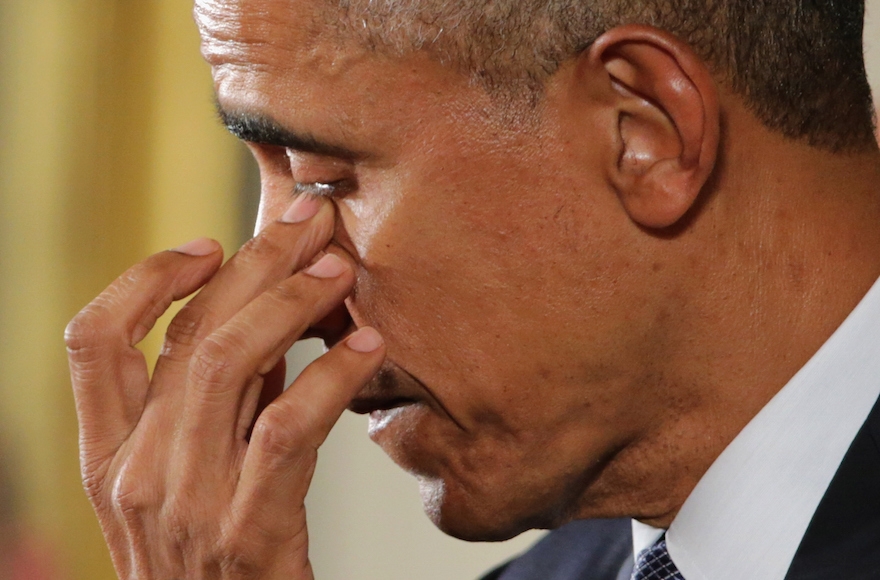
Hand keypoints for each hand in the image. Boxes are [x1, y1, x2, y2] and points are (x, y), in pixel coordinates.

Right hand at [65, 197, 384, 578]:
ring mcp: (186, 502)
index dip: (145, 279)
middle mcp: (135, 472)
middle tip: (307, 222)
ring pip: (227, 363)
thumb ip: (214, 405)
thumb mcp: (188, 479)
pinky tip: (368, 344)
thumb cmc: (214, 560)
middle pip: (186, 334)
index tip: (207, 245)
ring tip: (340, 269)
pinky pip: (288, 427)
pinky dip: (330, 374)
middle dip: (252, 263)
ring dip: (290, 302)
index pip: (93, 341)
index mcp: (108, 456)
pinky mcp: (248, 532)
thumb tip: (262, 316)